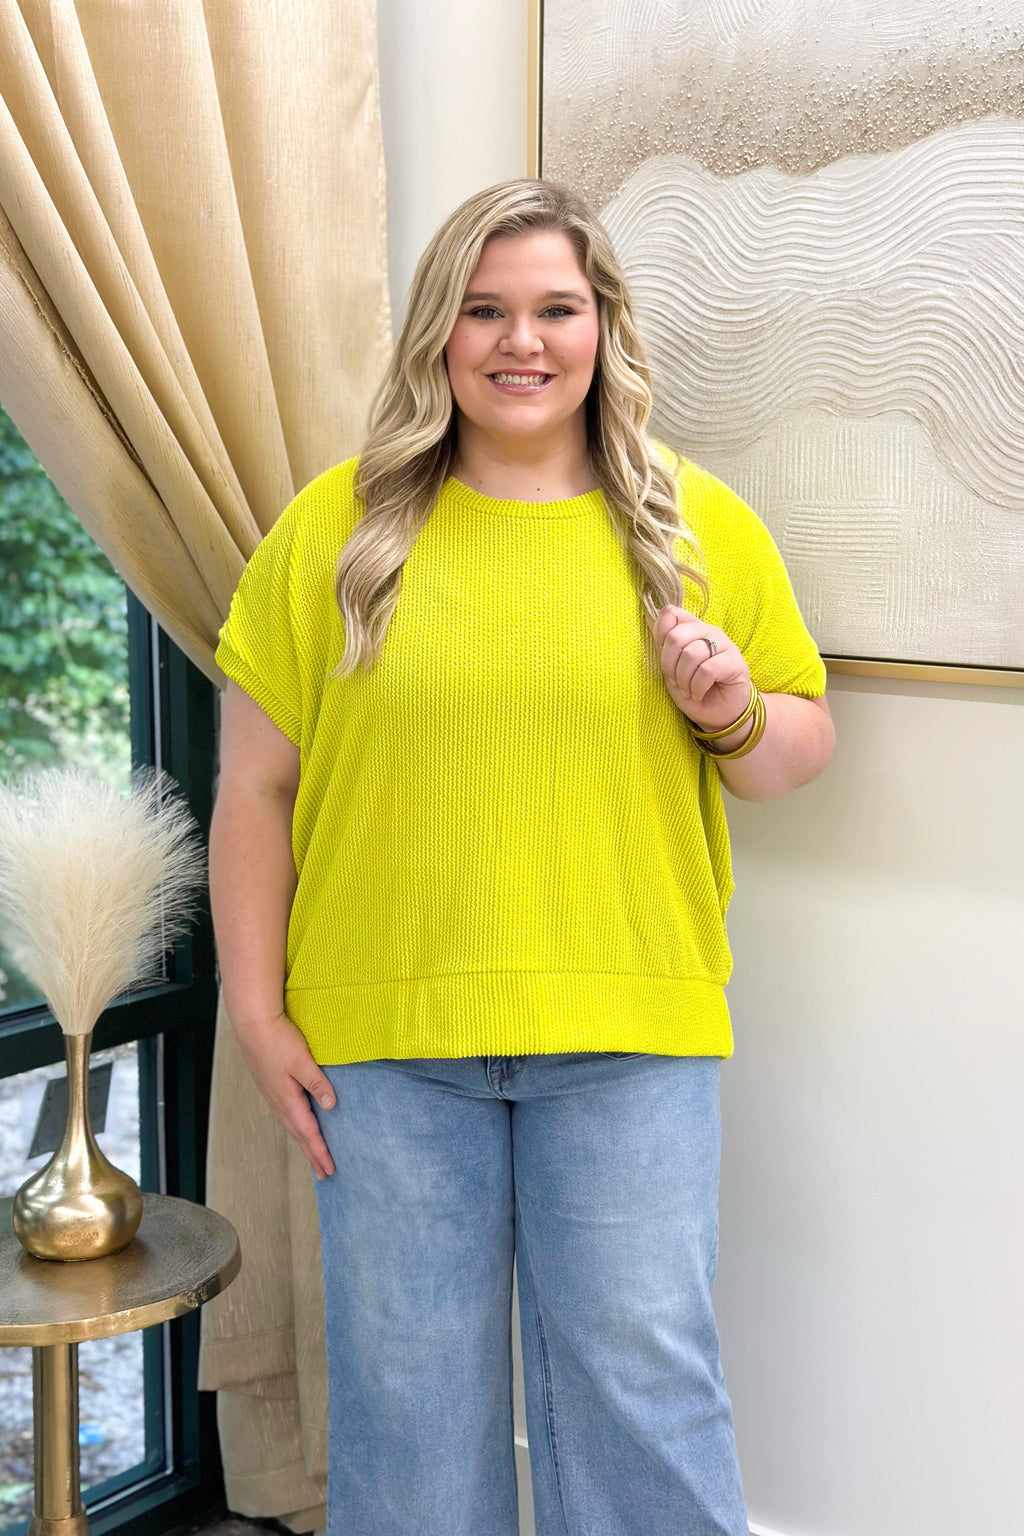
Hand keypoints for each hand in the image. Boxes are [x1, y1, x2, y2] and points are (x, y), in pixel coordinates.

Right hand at [233, 1011, 336, 1178]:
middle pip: (299, 1136)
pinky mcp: (271, 1087)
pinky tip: (299, 1124)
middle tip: (325, 1173)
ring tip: (313, 1155)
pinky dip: (296, 1127)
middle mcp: (279, 1103)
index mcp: (288, 1100)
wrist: (253, 1026)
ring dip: (304, 1142)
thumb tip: (331, 1106)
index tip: (330, 1170)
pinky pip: (286, 1116)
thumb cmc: (278, 1041)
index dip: (320, 1153)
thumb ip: (317, 1084)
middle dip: (313, 1155)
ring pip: (292, 1127)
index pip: (309, 1134)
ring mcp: (273, 1096)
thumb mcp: (303, 1062)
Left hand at [649, 607, 751, 732]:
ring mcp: (725, 645)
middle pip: (676, 636)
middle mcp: (709, 631)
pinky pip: (707, 670)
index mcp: (692, 628)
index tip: (665, 661)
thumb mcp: (670, 668)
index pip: (671, 614)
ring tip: (688, 690)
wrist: (718, 715)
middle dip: (669, 665)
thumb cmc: (693, 690)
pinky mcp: (735, 662)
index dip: (660, 637)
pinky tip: (699, 694)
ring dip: (684, 679)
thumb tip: (647, 615)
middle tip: (676, 681)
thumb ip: (663, 644)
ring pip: (691, 654)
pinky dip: (697, 687)